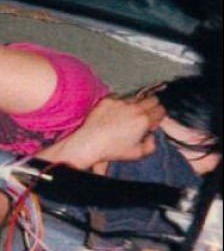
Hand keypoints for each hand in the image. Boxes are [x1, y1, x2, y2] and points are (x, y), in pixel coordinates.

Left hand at [39, 95, 165, 168]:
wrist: (89, 143)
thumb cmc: (111, 150)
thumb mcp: (137, 154)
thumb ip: (151, 145)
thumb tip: (151, 137)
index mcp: (144, 120)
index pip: (161, 110)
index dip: (158, 116)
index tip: (153, 121)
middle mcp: (134, 108)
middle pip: (152, 99)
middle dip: (151, 106)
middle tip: (144, 114)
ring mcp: (120, 102)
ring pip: (136, 96)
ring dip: (136, 103)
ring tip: (128, 114)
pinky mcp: (108, 100)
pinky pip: (120, 97)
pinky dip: (120, 102)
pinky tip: (115, 112)